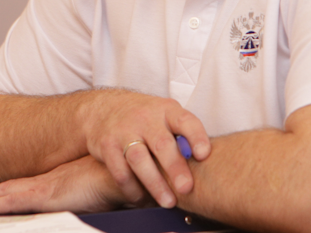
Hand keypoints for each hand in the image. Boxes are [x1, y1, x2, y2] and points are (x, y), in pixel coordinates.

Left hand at [0, 156, 141, 214]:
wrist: (126, 167)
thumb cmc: (117, 179)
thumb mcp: (99, 190)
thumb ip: (91, 195)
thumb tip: (91, 200)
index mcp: (58, 182)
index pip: (24, 189)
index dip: (3, 193)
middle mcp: (48, 182)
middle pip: (10, 190)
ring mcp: (47, 187)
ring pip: (7, 194)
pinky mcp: (49, 193)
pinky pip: (16, 200)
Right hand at [78, 90, 210, 208]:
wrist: (105, 108)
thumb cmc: (145, 117)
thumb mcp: (165, 116)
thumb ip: (183, 135)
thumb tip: (205, 164)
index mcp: (166, 110)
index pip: (184, 120)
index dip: (196, 137)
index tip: (204, 154)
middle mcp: (145, 119)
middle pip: (162, 144)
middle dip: (175, 168)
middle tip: (186, 188)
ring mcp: (124, 131)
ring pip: (140, 160)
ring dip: (155, 184)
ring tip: (168, 202)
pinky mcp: (107, 146)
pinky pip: (121, 172)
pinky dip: (133, 189)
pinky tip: (143, 198)